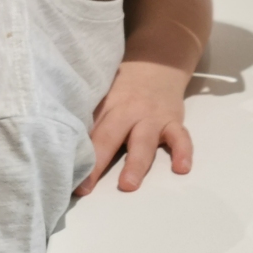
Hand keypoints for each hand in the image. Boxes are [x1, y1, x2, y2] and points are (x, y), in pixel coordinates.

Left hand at [77, 60, 193, 194]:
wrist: (158, 64)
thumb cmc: (125, 86)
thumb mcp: (104, 96)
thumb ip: (92, 120)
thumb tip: (69, 150)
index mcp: (108, 107)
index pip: (91, 134)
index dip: (79, 158)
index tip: (68, 180)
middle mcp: (130, 112)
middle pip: (111, 138)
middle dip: (99, 163)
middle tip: (86, 188)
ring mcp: (153, 117)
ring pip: (144, 141)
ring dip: (136, 163)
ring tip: (128, 185)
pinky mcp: (174, 120)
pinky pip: (181, 136)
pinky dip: (184, 151)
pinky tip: (182, 168)